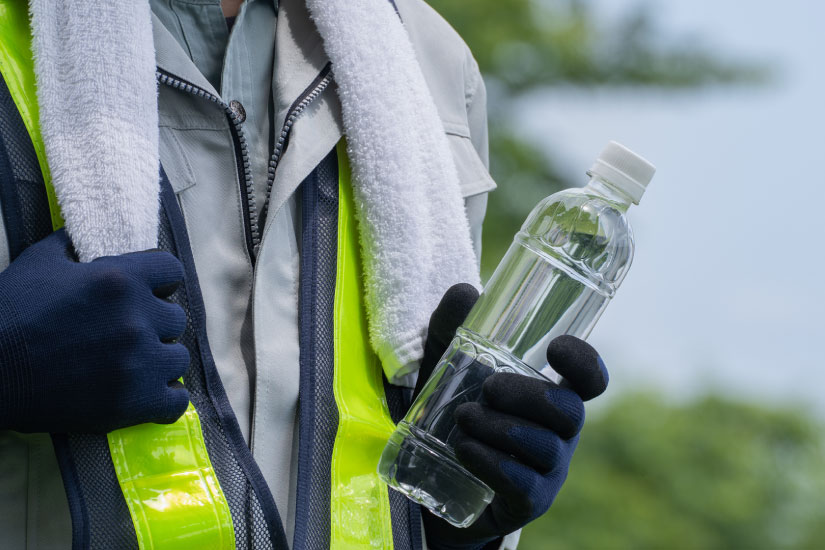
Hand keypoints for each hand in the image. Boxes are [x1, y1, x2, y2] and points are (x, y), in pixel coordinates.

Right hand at [0, 229, 190, 433]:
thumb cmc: (10, 314)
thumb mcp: (40, 262)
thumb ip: (73, 243)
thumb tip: (87, 233)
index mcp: (120, 279)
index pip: (172, 271)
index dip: (160, 282)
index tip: (147, 293)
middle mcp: (135, 318)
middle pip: (175, 317)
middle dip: (154, 323)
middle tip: (126, 333)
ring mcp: (138, 362)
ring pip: (178, 357)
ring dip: (159, 359)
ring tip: (134, 363)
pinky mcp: (134, 401)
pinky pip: (176, 401)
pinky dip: (165, 397)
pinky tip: (148, 391)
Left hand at [416, 284, 608, 549]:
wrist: (430, 478)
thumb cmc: (452, 409)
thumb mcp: (446, 363)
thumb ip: (452, 327)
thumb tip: (466, 291)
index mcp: (550, 394)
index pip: (590, 380)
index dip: (586, 363)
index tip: (556, 346)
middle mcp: (558, 432)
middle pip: (569, 411)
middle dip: (528, 394)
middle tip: (488, 387)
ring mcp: (546, 470)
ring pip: (544, 447)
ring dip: (502, 428)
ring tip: (464, 418)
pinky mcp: (525, 502)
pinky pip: (523, 483)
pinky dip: (492, 462)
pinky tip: (464, 448)